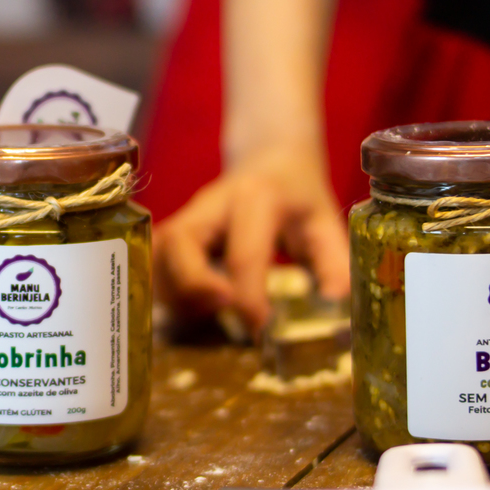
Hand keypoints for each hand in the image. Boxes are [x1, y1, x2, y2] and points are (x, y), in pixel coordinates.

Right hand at [153, 149, 349, 330]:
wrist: (270, 158)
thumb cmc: (299, 196)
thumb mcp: (325, 224)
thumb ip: (334, 267)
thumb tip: (333, 313)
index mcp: (256, 199)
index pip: (243, 253)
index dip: (249, 298)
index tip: (262, 331)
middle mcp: (210, 204)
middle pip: (180, 245)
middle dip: (195, 287)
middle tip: (223, 314)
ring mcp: (185, 216)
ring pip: (159, 258)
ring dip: (178, 294)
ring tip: (211, 315)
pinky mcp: (171, 232)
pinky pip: (155, 267)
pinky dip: (169, 293)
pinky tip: (196, 307)